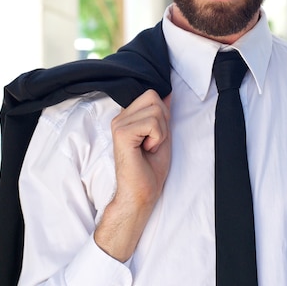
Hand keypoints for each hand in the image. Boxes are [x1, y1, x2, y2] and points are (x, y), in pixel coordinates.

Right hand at [94, 90, 171, 260]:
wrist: (142, 193)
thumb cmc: (150, 169)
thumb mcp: (163, 135)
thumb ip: (163, 114)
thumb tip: (168, 93)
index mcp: (127, 117)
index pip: (152, 94)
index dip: (162, 115)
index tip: (155, 136)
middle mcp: (120, 118)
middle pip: (154, 97)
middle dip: (163, 121)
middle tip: (152, 142)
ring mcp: (119, 124)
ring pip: (156, 110)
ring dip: (160, 132)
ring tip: (149, 148)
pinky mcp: (122, 133)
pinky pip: (152, 123)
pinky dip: (157, 138)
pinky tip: (146, 150)